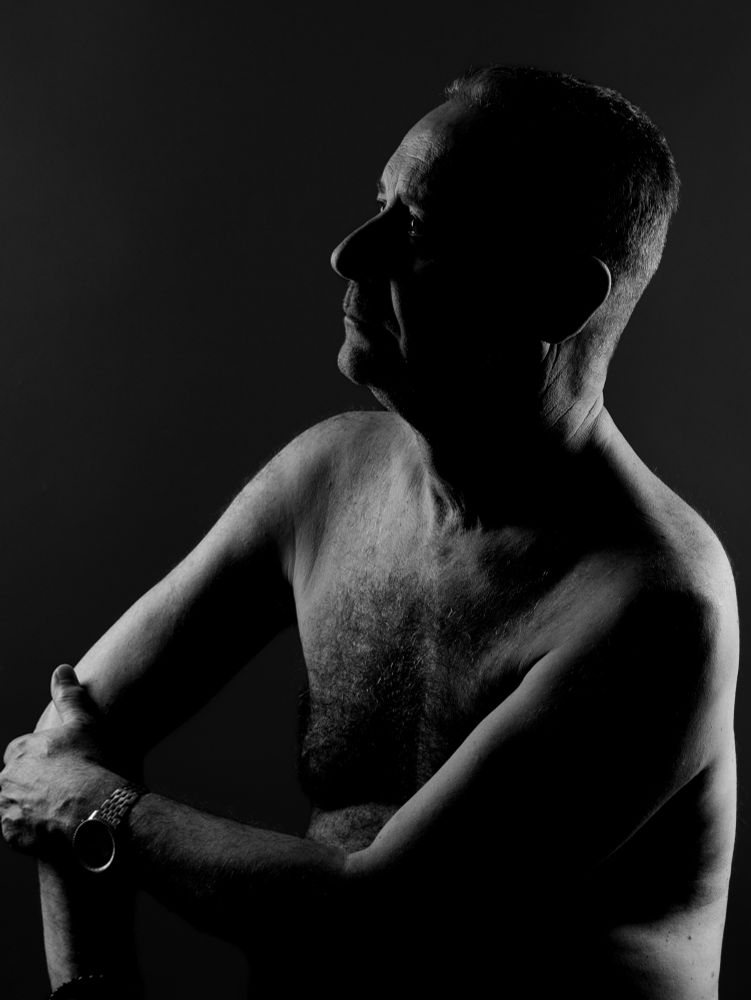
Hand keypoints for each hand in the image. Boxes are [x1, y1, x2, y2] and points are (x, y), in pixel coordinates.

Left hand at [0, 665, 123, 857]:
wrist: (92, 806)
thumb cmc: (90, 761)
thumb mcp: (83, 722)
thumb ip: (69, 696)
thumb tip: (61, 669)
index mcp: (20, 750)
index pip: (20, 752)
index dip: (41, 758)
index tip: (61, 764)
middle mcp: (6, 778)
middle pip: (15, 780)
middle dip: (34, 784)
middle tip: (64, 789)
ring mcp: (7, 808)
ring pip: (15, 806)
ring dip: (31, 807)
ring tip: (61, 810)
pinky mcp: (12, 834)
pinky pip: (18, 832)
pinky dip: (33, 831)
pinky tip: (56, 827)